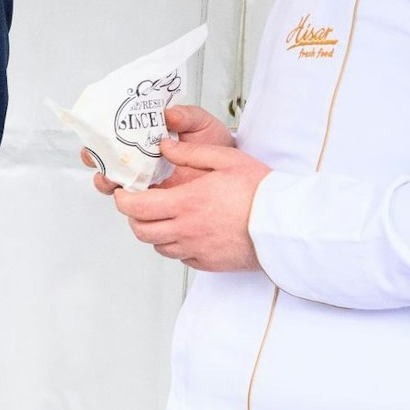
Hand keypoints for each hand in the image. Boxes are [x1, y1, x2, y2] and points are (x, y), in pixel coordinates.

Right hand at [82, 104, 234, 195]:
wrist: (235, 172)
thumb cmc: (215, 144)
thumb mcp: (202, 124)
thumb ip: (186, 116)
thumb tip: (168, 115)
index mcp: (146, 140)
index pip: (113, 137)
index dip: (98, 139)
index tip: (96, 139)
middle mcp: (141, 162)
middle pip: (107, 163)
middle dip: (97, 163)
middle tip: (103, 163)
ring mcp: (147, 183)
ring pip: (116, 186)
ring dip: (109, 183)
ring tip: (115, 181)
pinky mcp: (156, 202)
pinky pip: (136, 206)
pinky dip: (130, 203)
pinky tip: (134, 196)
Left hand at [112, 138, 270, 271]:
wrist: (286, 226)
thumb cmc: (261, 193)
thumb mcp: (226, 159)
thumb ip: (191, 152)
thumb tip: (165, 146)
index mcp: (187, 203)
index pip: (136, 208)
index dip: (122, 201)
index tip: (123, 193)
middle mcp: (186, 230)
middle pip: (141, 231)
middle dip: (134, 217)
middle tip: (140, 204)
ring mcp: (196, 249)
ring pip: (158, 246)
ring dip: (154, 232)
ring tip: (165, 216)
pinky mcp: (208, 263)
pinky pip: (180, 257)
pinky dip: (176, 245)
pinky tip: (187, 231)